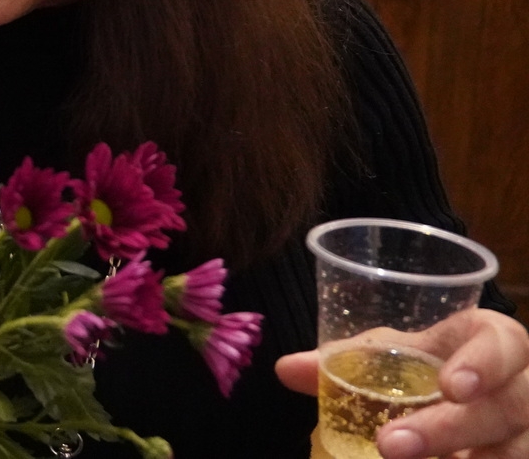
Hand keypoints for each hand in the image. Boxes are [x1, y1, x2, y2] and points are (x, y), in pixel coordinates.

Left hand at [276, 308, 528, 457]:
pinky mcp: (524, 452)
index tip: (450, 386)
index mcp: (495, 340)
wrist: (472, 395)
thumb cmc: (433, 365)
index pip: (505, 341)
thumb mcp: (396, 356)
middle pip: (509, 406)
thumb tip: (284, 369)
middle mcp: (524, 383)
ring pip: (518, 449)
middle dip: (451, 429)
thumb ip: (347, 360)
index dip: (485, 362)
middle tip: (390, 445)